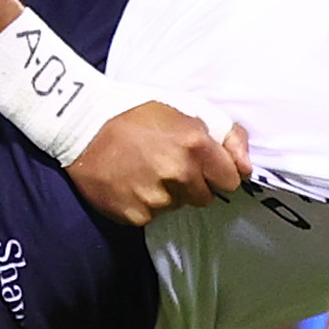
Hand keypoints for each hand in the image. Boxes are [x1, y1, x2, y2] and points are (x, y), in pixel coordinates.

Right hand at [69, 104, 248, 224]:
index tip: (204, 167)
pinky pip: (151, 217)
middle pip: (206, 198)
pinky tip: (130, 183)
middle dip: (193, 184)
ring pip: (177, 206)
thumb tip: (247, 166)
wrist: (82, 125)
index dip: (219, 173)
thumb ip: (225, 135)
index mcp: (195, 144)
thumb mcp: (185, 110)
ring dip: (167, 194)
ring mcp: (156, 197)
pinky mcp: (135, 214)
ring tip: (144, 171)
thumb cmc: (136, 114)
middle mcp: (179, 173)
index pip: (231, 180)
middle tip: (167, 165)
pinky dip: (143, 205)